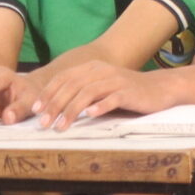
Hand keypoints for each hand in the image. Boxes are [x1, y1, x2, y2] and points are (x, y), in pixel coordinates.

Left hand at [31, 62, 166, 130]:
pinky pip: (112, 98)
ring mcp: (116, 81)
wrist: (159, 88)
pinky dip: (99, 106)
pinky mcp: (129, 92)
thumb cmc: (126, 91)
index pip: (63, 78)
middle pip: (72, 86)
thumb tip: (52, 105)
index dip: (48, 93)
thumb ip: (81, 90)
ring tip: (61, 126)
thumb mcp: (101, 86)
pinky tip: (89, 116)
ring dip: (71, 110)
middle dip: (55, 105)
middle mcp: (102, 71)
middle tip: (43, 122)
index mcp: (92, 68)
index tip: (36, 109)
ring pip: (88, 93)